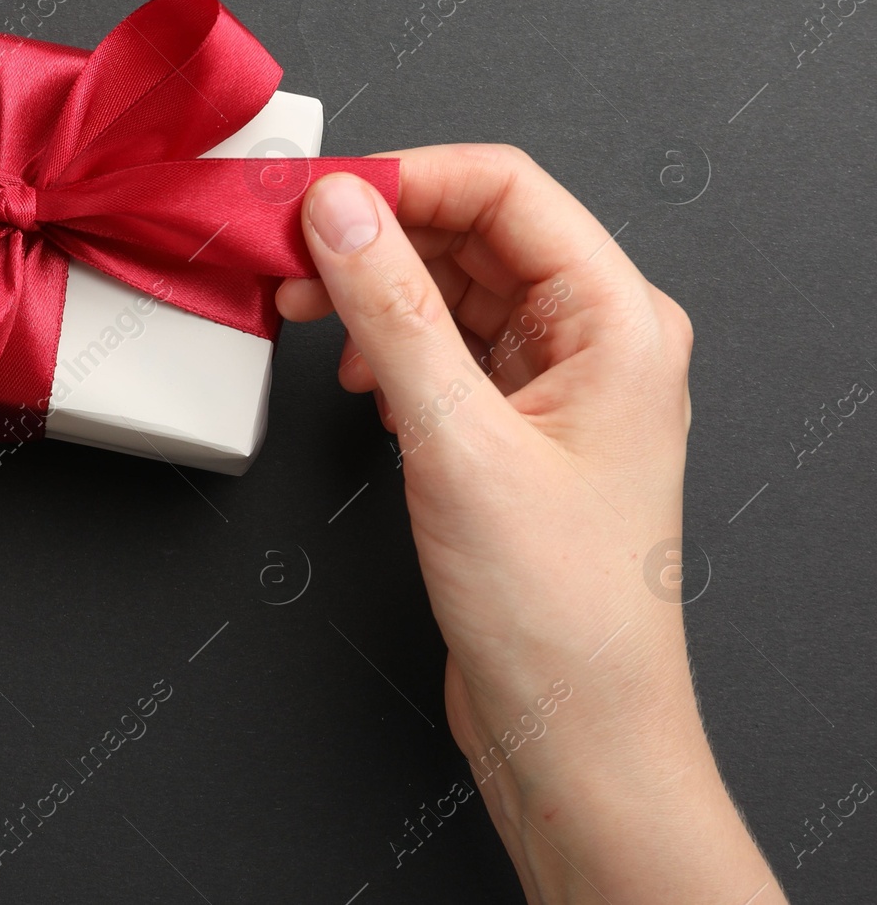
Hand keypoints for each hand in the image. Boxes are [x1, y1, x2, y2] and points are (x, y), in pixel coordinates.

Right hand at [278, 146, 784, 903]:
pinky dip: (394, 352)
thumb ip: (393, 314)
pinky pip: (449, 351)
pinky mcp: (518, 430)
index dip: (403, 178)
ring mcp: (559, 386)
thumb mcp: (456, 444)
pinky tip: (363, 387)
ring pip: (454, 291)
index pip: (504, 189)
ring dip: (377, 296)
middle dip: (376, 237)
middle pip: (475, 233)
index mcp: (619, 321)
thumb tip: (341, 211)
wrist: (574, 728)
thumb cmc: (555, 610)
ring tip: (309, 317)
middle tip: (287, 255)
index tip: (314, 197)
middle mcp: (598, 340)